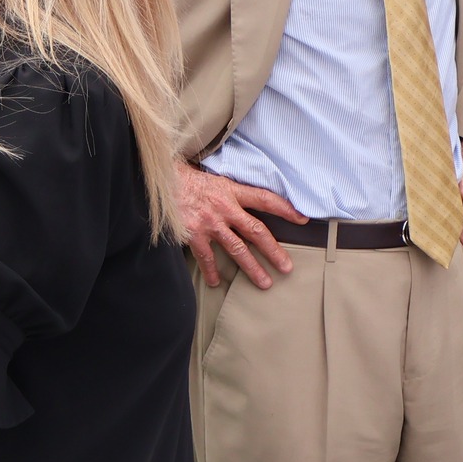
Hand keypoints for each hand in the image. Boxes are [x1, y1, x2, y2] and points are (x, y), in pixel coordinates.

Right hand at [178, 164, 306, 289]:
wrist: (160, 181)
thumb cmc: (188, 179)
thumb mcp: (215, 179)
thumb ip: (232, 191)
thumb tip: (248, 201)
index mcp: (232, 191)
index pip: (265, 199)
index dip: (285, 208)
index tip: (302, 218)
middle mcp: (225, 208)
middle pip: (257, 231)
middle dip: (274, 251)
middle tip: (287, 267)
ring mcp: (210, 223)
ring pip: (237, 249)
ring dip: (252, 267)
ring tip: (264, 282)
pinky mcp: (193, 234)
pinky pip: (207, 257)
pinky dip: (211, 270)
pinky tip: (215, 281)